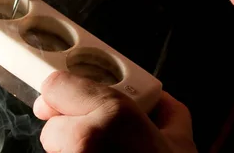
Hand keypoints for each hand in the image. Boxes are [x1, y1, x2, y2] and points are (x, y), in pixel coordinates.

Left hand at [34, 71, 196, 152]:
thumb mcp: (181, 142)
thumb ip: (167, 111)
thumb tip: (159, 99)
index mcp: (113, 115)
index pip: (56, 87)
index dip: (62, 95)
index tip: (66, 101)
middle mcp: (85, 139)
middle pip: (52, 127)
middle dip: (70, 134)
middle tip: (98, 146)